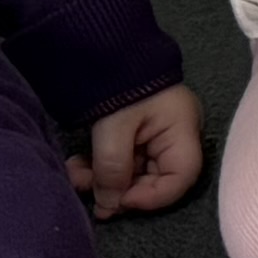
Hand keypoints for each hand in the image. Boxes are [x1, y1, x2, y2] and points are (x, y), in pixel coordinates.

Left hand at [70, 85, 206, 216]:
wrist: (102, 49)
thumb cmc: (117, 86)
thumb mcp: (113, 129)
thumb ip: (112, 170)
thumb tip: (108, 208)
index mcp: (182, 131)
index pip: (181, 178)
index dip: (153, 197)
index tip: (121, 200)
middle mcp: (175, 136)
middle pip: (156, 179)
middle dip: (119, 189)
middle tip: (88, 191)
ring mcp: (155, 136)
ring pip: (135, 173)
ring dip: (103, 180)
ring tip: (75, 174)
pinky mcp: (135, 134)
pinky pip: (123, 161)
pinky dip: (101, 168)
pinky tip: (78, 166)